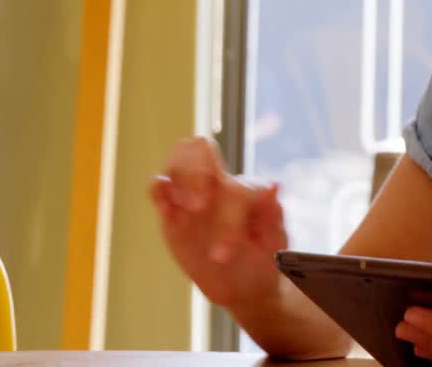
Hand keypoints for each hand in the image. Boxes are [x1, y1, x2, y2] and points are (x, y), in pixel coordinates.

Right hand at [148, 136, 287, 309]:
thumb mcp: (274, 246)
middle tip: (199, 208)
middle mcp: (218, 185)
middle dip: (195, 172)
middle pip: (199, 148)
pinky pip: (159, 187)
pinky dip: (157, 189)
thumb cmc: (262, 262)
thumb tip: (274, 185)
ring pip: (177, 160)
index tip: (223, 255)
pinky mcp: (172, 211)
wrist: (243, 285)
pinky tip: (166, 207)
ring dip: (179, 180)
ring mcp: (192, 195)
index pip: (235, 187)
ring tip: (187, 209)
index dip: (228, 220)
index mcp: (247, 191)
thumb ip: (274, 217)